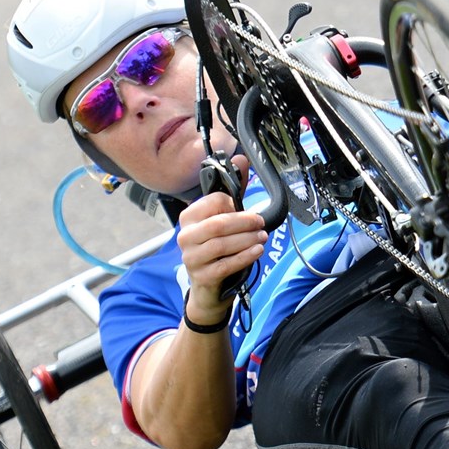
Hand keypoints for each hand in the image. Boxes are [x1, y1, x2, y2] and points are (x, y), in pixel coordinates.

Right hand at [176, 192, 266, 324]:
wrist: (209, 287)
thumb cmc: (217, 249)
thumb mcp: (224, 220)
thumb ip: (233, 192)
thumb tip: (242, 160)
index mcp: (189, 218)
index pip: (213, 202)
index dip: (234, 205)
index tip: (250, 212)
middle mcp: (185, 236)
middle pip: (218, 224)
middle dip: (245, 222)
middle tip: (261, 224)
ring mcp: (191, 258)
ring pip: (221, 245)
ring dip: (247, 239)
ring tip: (263, 237)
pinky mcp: (201, 276)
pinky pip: (225, 264)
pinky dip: (244, 256)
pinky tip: (257, 251)